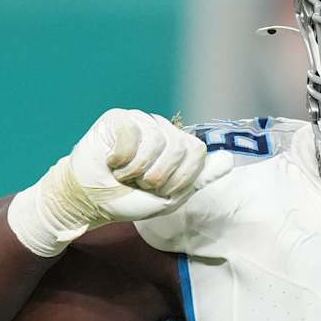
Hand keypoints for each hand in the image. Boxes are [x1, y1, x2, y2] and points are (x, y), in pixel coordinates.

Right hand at [8, 110, 231, 255]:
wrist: (91, 201)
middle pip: (179, 147)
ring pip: (157, 142)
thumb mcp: (170, 197)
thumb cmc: (129, 199)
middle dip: (159, 176)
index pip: (197, 152)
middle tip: (140, 183)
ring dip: (138, 170)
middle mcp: (162, 128)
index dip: (181, 178)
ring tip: (124, 175)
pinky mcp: (117, 119)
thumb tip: (229, 159)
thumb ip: (199, 179)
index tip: (161, 191)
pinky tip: (111, 163)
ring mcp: (140, 121)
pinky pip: (132, 136)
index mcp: (177, 146)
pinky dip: (121, 159)